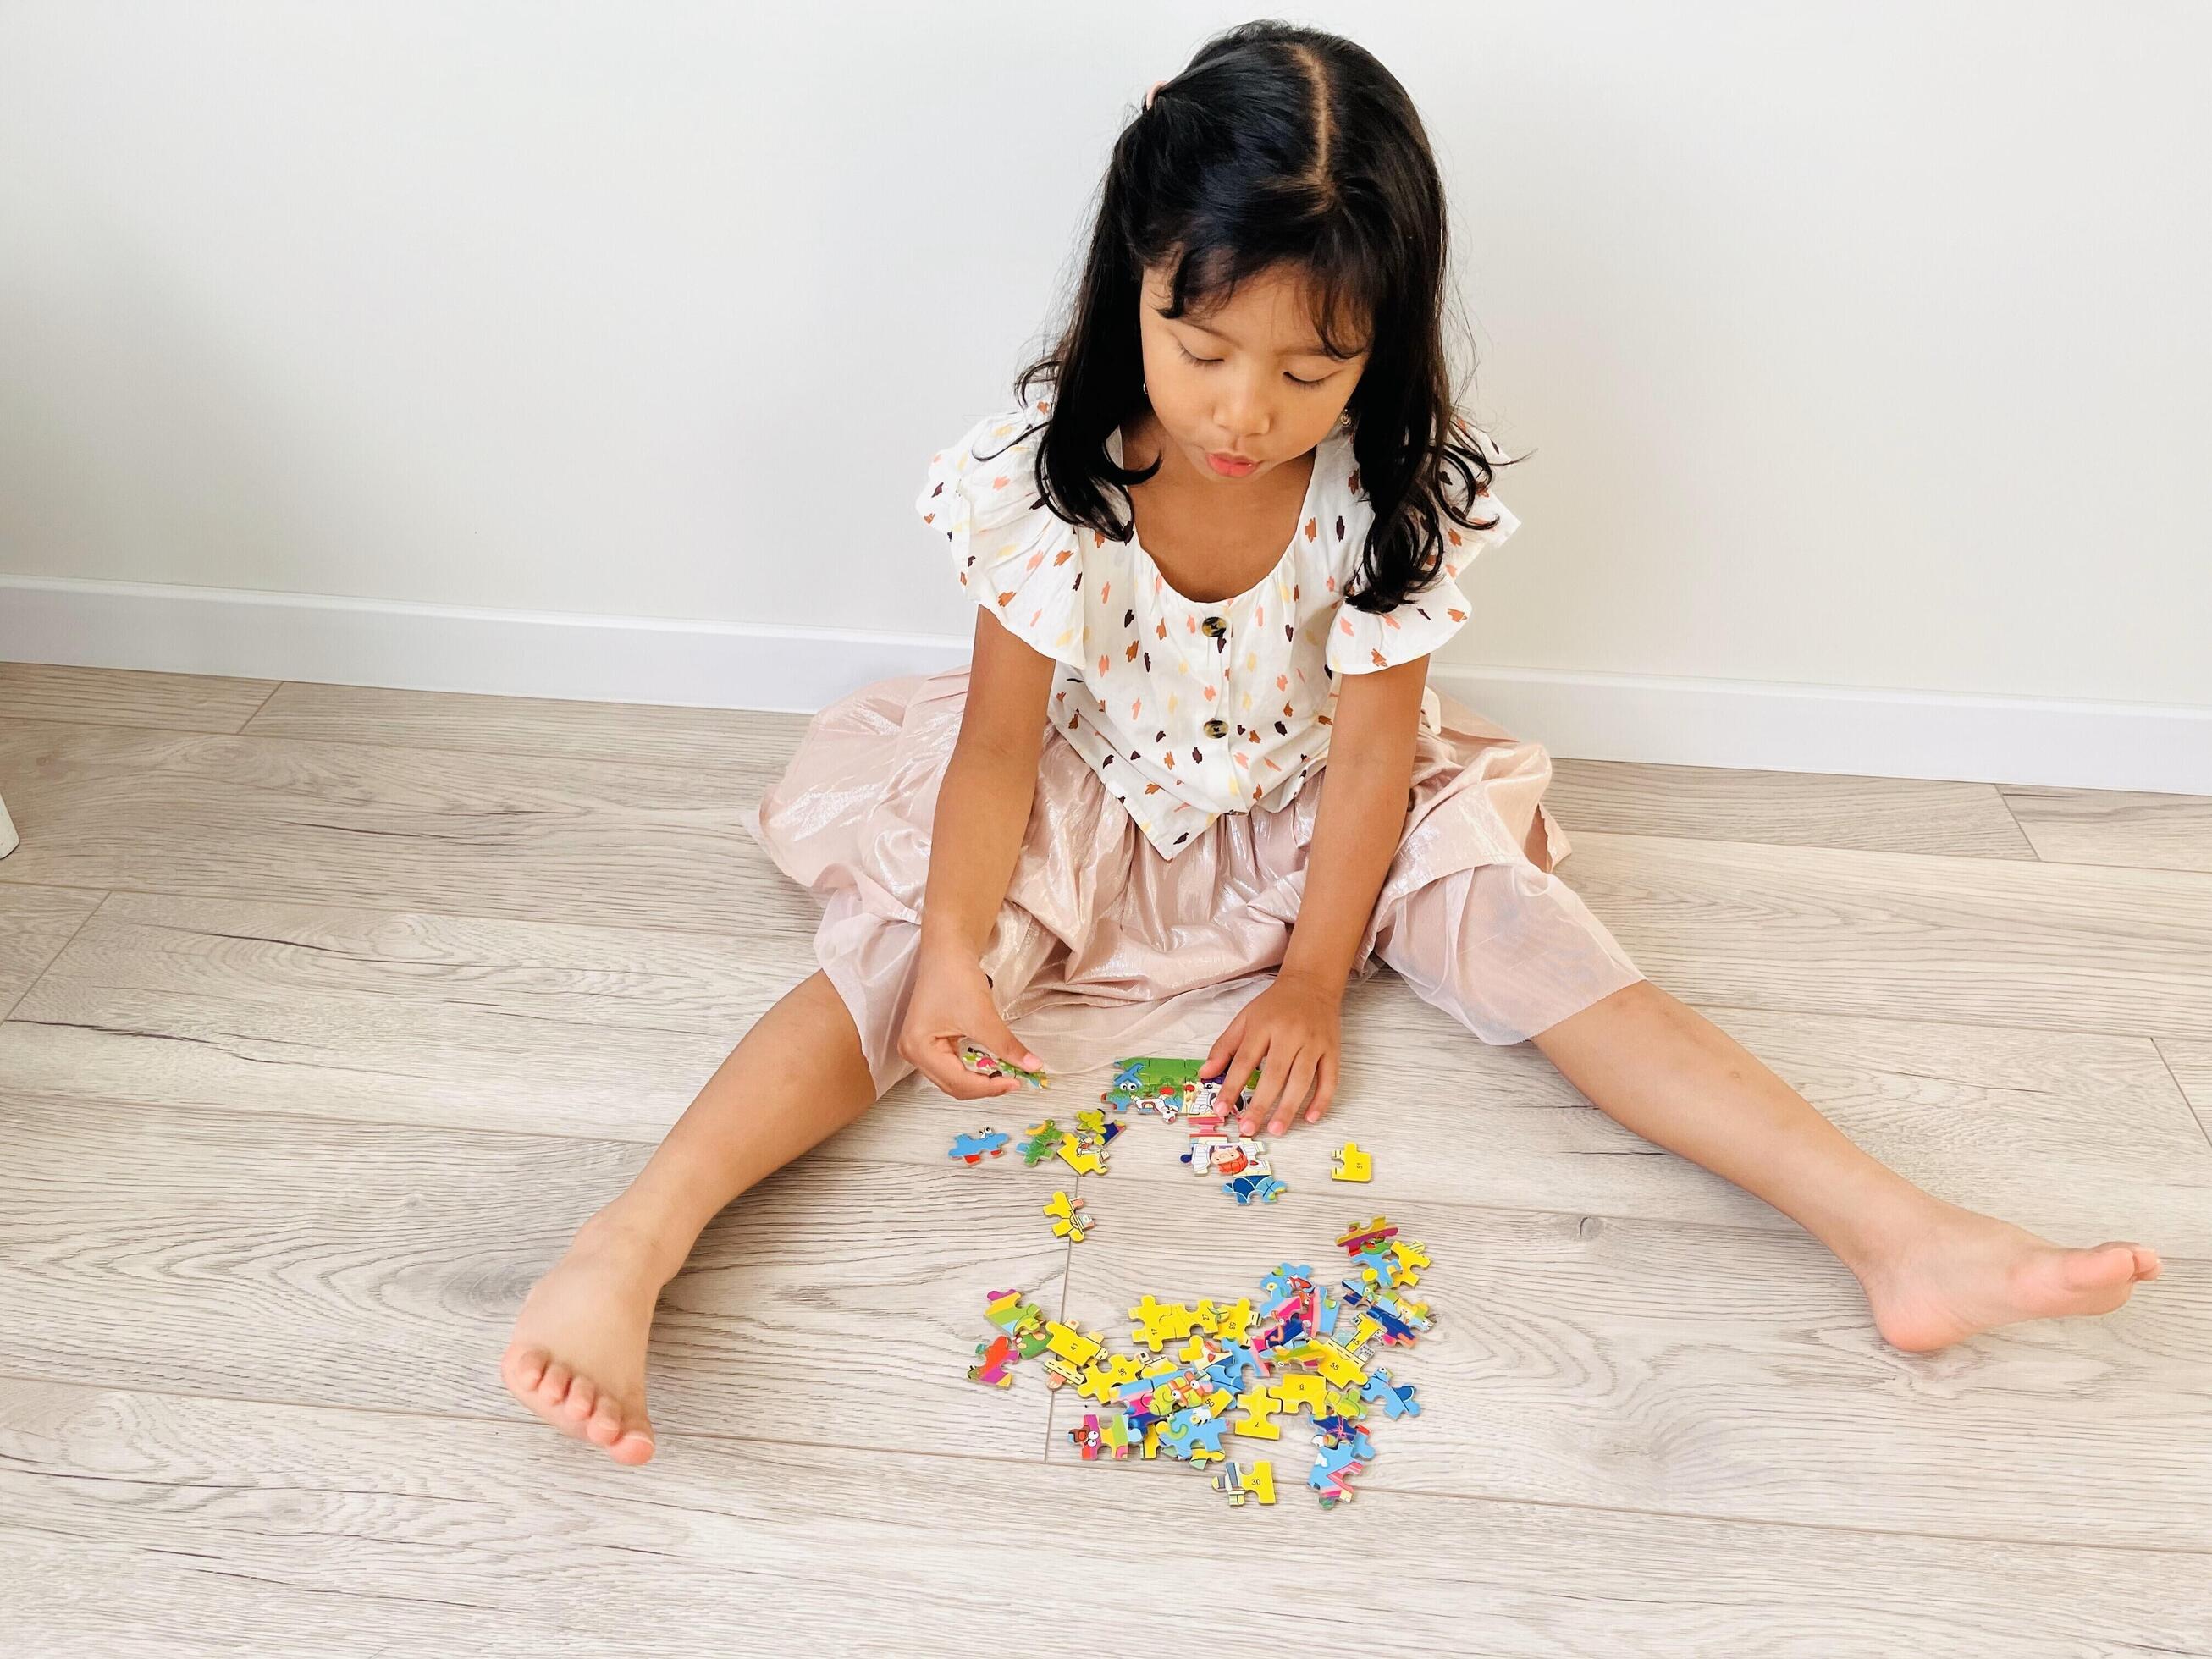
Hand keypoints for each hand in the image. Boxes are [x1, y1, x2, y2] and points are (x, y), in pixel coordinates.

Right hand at [898, 942, 1047, 1101]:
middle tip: (1014, 1080)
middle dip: (984, 1086)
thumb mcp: (983, 1016)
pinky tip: (991, 1067)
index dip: (989, 1087)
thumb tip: (1032, 1066)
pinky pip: (952, 1066)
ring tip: (1004, 1075)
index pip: (957, 1082)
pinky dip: (973, 1070)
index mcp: (917, 1048)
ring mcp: (919, 1048)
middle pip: (953, 1085)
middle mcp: (912, 1052)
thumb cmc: (955, 976)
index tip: (1016, 1082)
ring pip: (953, 1079)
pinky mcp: (929, 1042)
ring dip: (979, 1080)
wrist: (949, 951)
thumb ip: (1007, 1046)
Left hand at [1203, 970, 1342, 1138]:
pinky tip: (1311, 1118)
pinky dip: (1322, 1100)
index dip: (1231, 1087)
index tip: (1220, 1109)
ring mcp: (1314, 1043)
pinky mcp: (1332, 1050)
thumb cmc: (1275, 1005)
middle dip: (1260, 1104)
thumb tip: (1205, 1074)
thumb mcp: (1244, 1018)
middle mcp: (1290, 1034)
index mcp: (1264, 1026)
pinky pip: (1330, 1079)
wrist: (1312, 983)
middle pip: (1274, 1074)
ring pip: (1302, 1080)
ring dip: (1289, 1107)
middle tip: (1248, 1129)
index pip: (1244, 1061)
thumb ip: (1224, 1047)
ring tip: (1276, 1130)